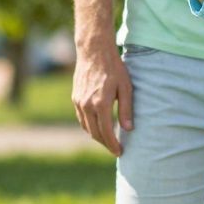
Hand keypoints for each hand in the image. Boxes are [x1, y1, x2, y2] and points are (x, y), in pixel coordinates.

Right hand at [72, 35, 132, 155]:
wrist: (94, 51)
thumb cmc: (114, 68)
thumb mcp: (126, 87)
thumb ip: (127, 109)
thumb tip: (129, 129)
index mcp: (101, 103)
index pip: (106, 132)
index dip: (113, 145)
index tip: (120, 152)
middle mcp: (87, 105)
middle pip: (95, 133)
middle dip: (105, 144)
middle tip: (115, 149)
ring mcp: (79, 102)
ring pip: (86, 127)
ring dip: (97, 136)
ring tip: (108, 141)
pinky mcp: (75, 98)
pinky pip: (81, 119)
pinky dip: (89, 127)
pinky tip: (98, 127)